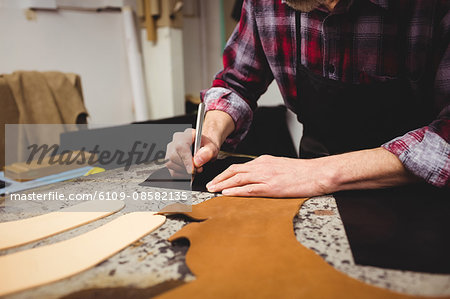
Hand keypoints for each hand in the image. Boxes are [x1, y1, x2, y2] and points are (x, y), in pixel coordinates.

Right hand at [165, 128, 219, 176]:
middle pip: (173, 157)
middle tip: (198, 169)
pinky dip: (182, 175)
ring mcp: (170, 151)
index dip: (186, 160)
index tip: (192, 169)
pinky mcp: (168, 160)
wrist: (204, 149)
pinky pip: (172, 171)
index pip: (181, 147)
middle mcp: (175, 141)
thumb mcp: (212, 148)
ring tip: (195, 170)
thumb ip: (207, 153)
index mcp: (186, 135)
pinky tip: (189, 172)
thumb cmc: (207, 147)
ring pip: (171, 164)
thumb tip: (197, 162)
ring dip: (184, 172)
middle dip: (186, 167)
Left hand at [206, 155, 330, 197]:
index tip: (217, 179)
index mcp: (264, 161)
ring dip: (223, 185)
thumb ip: (267, 169)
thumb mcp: (280, 166)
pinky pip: (249, 189)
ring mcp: (266, 176)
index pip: (239, 166)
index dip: (225, 173)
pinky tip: (227, 194)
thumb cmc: (302, 172)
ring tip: (213, 190)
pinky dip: (236, 191)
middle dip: (219, 178)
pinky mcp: (271, 187)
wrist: (318, 173)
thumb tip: (255, 176)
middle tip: (209, 185)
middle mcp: (262, 166)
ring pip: (238, 179)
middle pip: (234, 171)